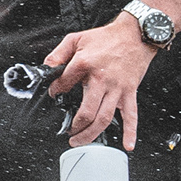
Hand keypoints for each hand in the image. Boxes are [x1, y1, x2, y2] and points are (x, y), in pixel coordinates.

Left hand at [46, 14, 155, 147]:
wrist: (135, 35)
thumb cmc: (106, 38)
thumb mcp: (76, 39)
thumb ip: (58, 53)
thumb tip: (46, 67)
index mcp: (85, 65)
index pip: (64, 85)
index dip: (56, 93)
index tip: (55, 97)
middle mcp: (101, 80)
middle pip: (87, 111)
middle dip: (75, 126)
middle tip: (68, 134)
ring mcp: (117, 88)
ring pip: (104, 117)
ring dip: (92, 133)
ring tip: (81, 141)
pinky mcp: (130, 92)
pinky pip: (131, 115)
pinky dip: (130, 131)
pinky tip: (128, 145)